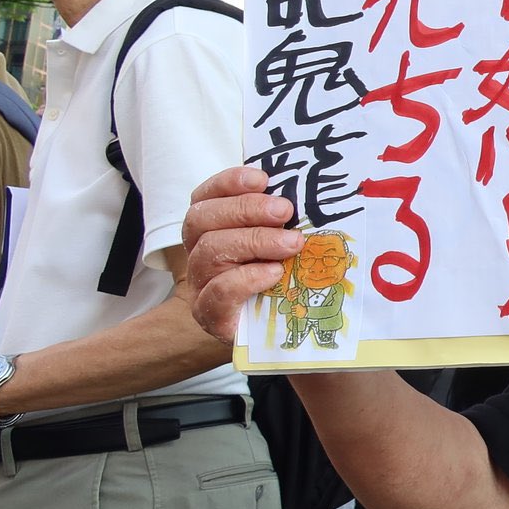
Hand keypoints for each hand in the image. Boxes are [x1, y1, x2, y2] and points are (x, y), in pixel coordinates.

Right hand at [184, 166, 303, 340]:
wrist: (282, 329)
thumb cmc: (283, 276)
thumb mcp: (284, 239)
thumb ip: (283, 217)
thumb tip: (310, 190)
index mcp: (212, 228)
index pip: (204, 197)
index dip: (227, 182)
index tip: (262, 178)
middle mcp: (199, 253)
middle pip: (201, 220)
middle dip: (245, 209)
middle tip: (284, 210)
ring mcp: (200, 285)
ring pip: (210, 252)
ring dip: (255, 241)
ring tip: (292, 243)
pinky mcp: (211, 315)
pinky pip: (219, 291)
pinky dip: (248, 278)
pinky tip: (275, 273)